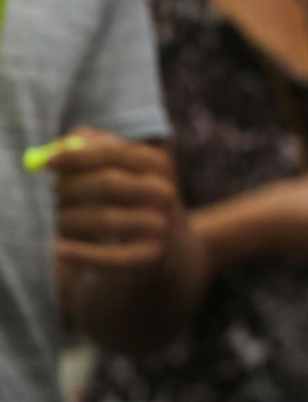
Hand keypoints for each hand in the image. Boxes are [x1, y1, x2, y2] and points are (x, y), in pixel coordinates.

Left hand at [51, 128, 181, 287]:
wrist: (166, 244)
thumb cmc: (128, 197)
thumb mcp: (116, 167)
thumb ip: (87, 148)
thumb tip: (59, 144)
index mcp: (157, 163)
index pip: (116, 153)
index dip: (79, 156)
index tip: (48, 162)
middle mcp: (164, 192)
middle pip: (110, 184)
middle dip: (72, 187)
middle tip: (53, 190)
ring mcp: (160, 225)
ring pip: (103, 219)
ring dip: (70, 219)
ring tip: (61, 219)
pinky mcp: (150, 255)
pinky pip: (110, 256)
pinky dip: (80, 254)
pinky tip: (59, 249)